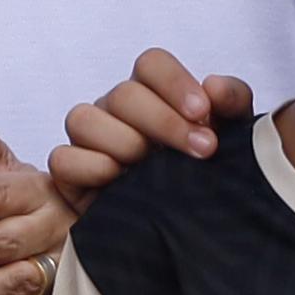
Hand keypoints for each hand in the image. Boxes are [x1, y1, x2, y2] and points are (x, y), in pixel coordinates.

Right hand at [52, 52, 256, 206]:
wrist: (189, 230)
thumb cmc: (204, 177)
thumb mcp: (232, 139)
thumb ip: (232, 103)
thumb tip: (214, 86)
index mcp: (154, 95)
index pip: (151, 64)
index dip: (174, 82)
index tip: (203, 112)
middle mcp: (116, 112)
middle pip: (122, 93)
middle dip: (165, 122)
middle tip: (202, 150)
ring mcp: (88, 141)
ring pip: (82, 119)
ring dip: (124, 142)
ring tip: (151, 169)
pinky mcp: (69, 175)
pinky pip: (62, 159)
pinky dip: (89, 166)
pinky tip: (118, 182)